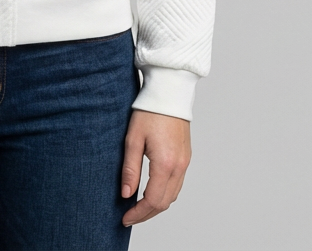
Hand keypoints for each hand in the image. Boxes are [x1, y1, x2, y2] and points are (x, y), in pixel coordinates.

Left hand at [120, 110, 191, 226]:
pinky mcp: (186, 157)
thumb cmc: (149, 111)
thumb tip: (126, 194)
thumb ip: (130, 169)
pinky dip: (165, 194)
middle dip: (146, 214)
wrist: (169, 93)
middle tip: (129, 217)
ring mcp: (185, 162)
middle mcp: (179, 166)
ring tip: (138, 208)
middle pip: (164, 203)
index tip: (125, 218)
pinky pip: (177, 184)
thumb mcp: (133, 139)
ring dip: (156, 206)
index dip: (138, 213)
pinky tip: (152, 192)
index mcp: (165, 164)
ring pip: (172, 195)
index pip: (152, 200)